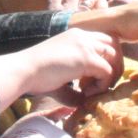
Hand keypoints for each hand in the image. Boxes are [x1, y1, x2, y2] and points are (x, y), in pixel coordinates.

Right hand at [0, 29, 122, 108]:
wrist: (23, 71)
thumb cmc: (34, 75)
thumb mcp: (59, 76)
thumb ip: (74, 87)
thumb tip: (84, 102)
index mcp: (75, 35)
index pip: (103, 40)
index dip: (105, 59)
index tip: (93, 79)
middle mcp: (82, 36)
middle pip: (114, 44)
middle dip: (114, 64)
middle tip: (102, 84)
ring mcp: (85, 45)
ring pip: (114, 56)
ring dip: (110, 75)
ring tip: (93, 90)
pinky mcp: (86, 58)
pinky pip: (107, 72)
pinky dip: (101, 85)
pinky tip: (85, 93)